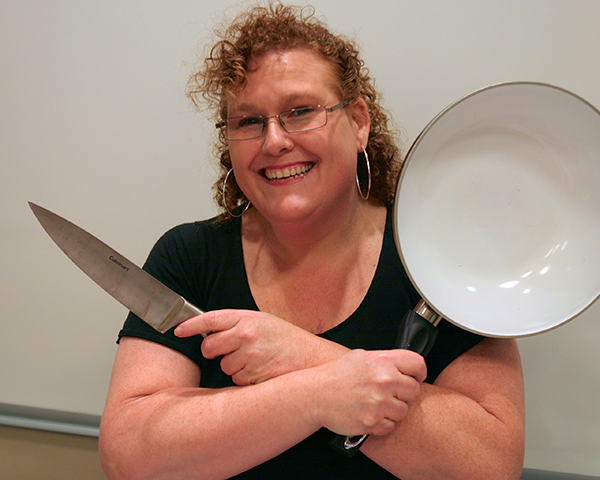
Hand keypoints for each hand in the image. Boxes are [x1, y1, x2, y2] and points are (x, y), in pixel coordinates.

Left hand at [174, 310, 345, 384]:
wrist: (314, 360)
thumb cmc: (289, 341)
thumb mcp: (265, 322)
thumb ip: (239, 324)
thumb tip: (212, 331)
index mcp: (248, 318)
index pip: (210, 319)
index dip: (190, 325)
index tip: (178, 329)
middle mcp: (246, 335)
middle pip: (210, 346)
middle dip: (213, 352)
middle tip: (228, 351)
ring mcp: (249, 356)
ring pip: (224, 366)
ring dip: (235, 367)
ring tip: (258, 361)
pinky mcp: (253, 376)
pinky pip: (237, 380)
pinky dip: (246, 379)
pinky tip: (262, 371)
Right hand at [309, 349, 426, 436]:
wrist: (315, 394)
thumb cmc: (335, 375)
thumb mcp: (360, 356)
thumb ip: (384, 360)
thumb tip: (403, 366)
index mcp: (382, 361)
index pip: (418, 364)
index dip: (418, 373)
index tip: (413, 378)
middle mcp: (383, 380)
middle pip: (414, 390)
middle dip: (403, 394)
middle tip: (389, 394)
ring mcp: (378, 402)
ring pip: (403, 411)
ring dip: (392, 411)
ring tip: (375, 404)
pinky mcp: (372, 422)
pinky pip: (389, 427)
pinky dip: (381, 424)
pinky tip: (368, 414)